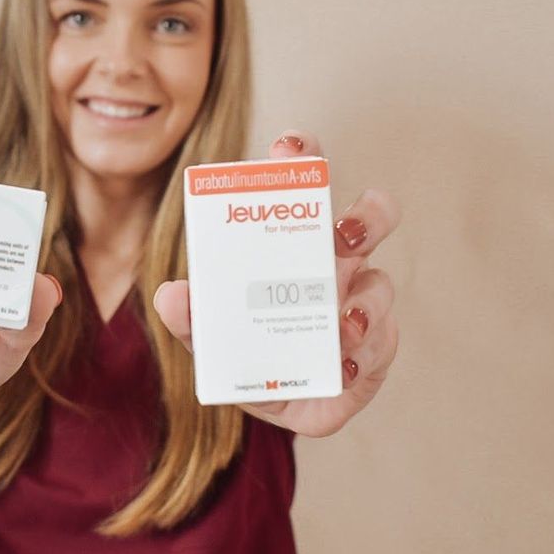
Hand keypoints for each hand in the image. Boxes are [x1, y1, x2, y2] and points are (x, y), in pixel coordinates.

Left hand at [154, 129, 400, 437]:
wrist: (274, 406)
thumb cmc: (245, 353)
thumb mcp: (209, 335)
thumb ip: (189, 317)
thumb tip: (170, 294)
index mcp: (295, 245)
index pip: (305, 187)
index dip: (304, 157)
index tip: (290, 146)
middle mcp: (337, 266)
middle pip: (368, 220)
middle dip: (367, 216)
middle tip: (345, 233)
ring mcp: (361, 306)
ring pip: (381, 285)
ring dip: (365, 302)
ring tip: (343, 324)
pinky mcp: (375, 351)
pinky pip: (383, 343)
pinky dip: (366, 352)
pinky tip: (345, 365)